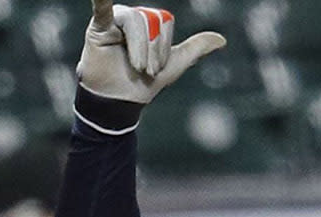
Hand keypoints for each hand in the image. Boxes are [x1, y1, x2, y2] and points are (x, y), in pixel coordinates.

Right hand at [78, 4, 225, 104]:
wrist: (118, 102)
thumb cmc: (143, 83)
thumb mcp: (174, 65)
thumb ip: (195, 49)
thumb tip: (222, 39)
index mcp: (150, 22)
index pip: (165, 22)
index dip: (164, 47)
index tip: (156, 69)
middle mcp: (133, 17)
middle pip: (152, 21)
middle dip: (153, 51)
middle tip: (146, 71)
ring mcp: (114, 20)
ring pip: (135, 22)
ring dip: (139, 51)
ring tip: (136, 68)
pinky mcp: (99, 27)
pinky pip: (102, 9)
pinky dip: (101, 0)